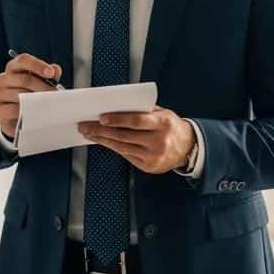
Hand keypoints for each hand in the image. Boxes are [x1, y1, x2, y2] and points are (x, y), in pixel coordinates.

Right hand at [0, 53, 62, 139]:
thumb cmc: (31, 95)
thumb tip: (55, 70)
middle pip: (24, 79)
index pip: (23, 60)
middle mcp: (3, 78)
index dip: (37, 65)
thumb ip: (49, 74)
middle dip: (42, 87)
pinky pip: (14, 109)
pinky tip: (35, 113)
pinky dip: (27, 111)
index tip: (50, 73)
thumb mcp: (42, 82)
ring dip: (37, 100)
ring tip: (48, 104)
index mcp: (14, 67)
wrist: (20, 118)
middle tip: (55, 94)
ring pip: (20, 95)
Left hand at [77, 106, 193, 174]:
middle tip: (85, 125)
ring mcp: (153, 156)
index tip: (101, 118)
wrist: (188, 147)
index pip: (137, 121)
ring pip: (121, 147)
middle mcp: (159, 141)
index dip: (118, 120)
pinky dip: (112, 147)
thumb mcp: (162, 113)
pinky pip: (125, 155)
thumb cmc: (170, 126)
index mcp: (163, 123)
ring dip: (102, 140)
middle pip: (124, 136)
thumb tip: (115, 106)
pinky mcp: (148, 166)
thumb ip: (142, 110)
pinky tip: (102, 141)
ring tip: (88, 133)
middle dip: (101, 130)